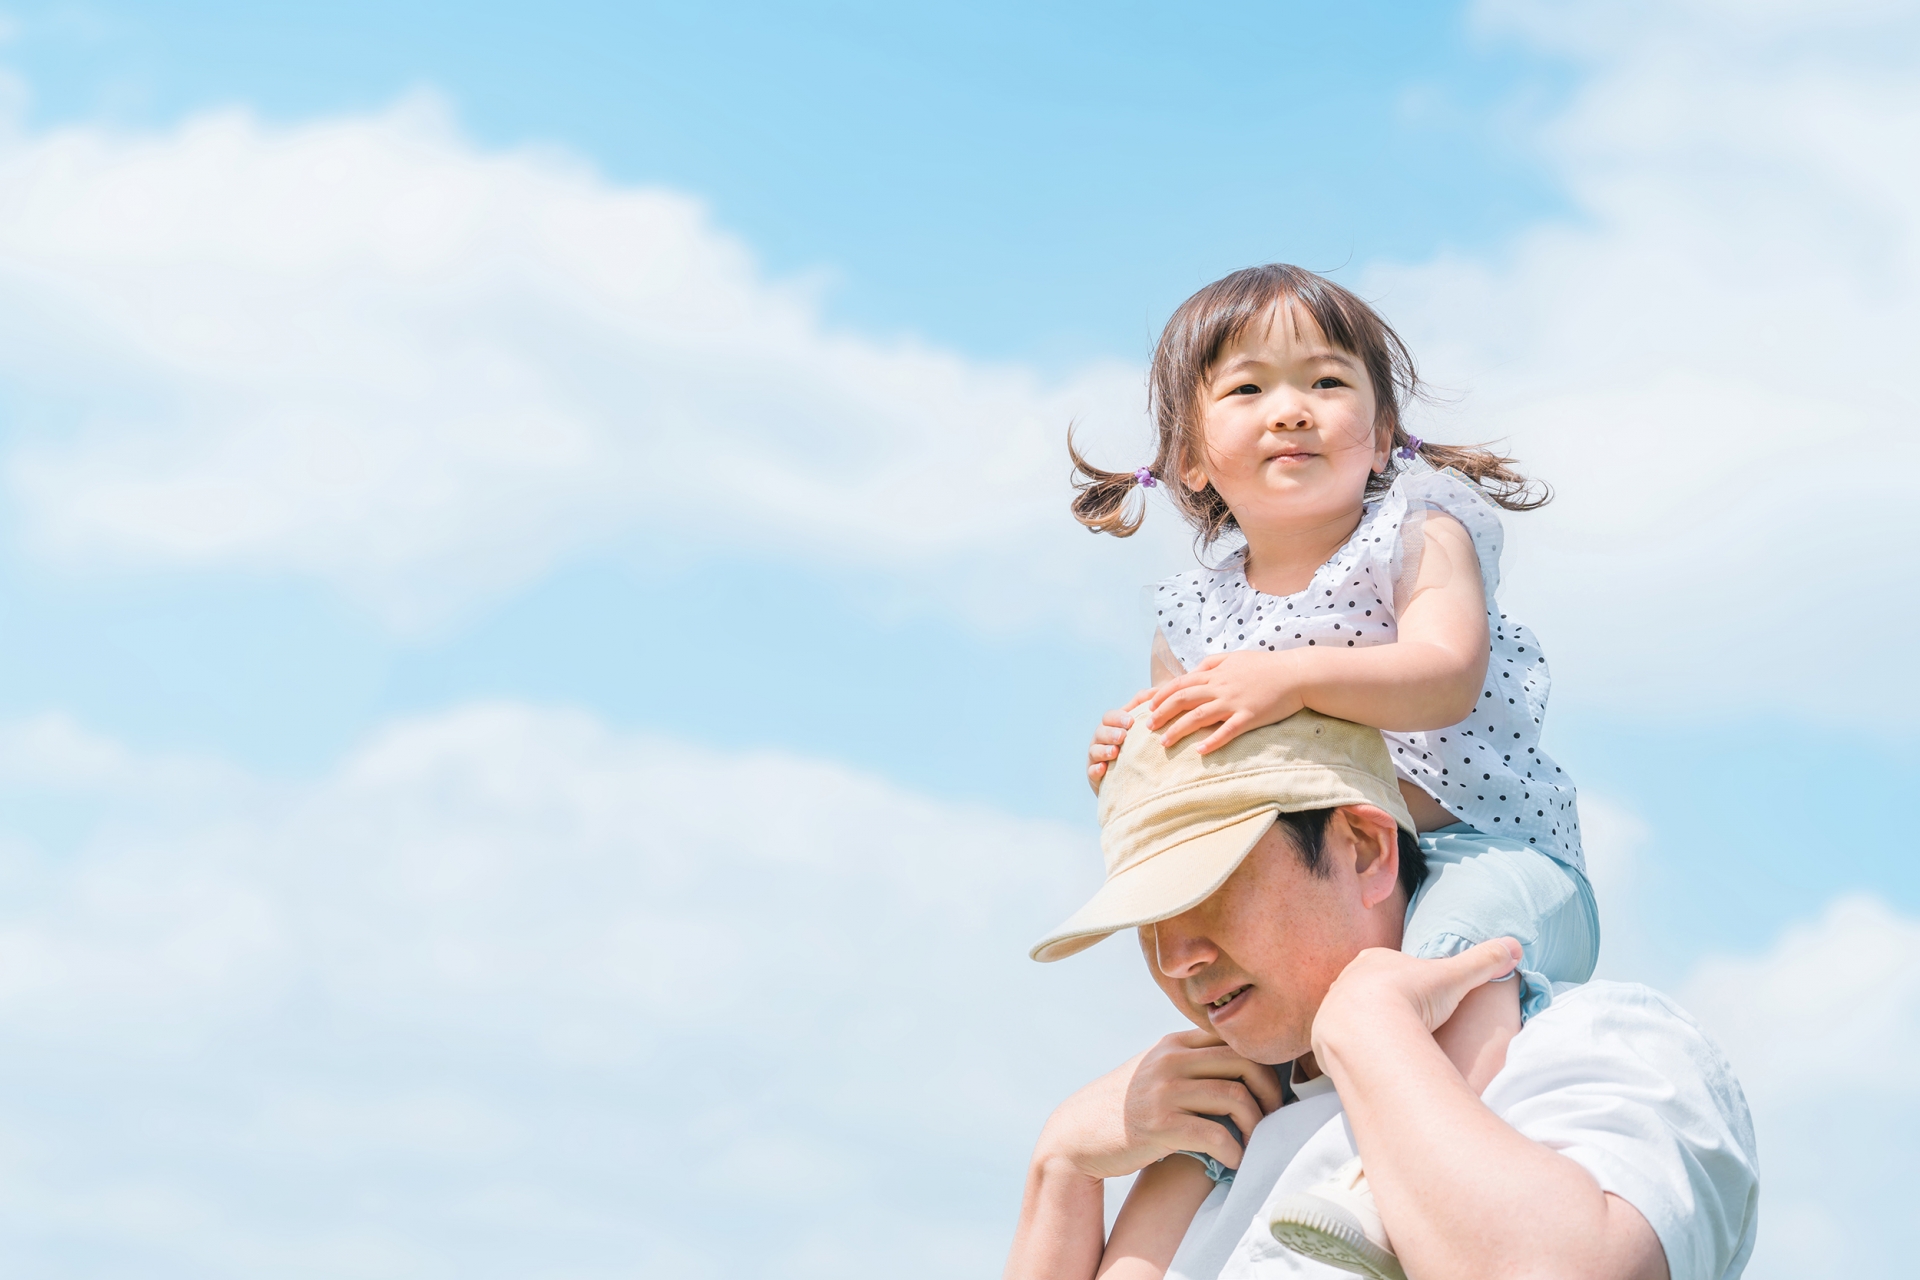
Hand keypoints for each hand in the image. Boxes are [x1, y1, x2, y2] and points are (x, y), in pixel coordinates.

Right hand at [1033, 1030, 1283, 1181]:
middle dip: (1270, 1093)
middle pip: (1244, 1063)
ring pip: (1235, 1097)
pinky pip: (1215, 1135)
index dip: (1264, 1064)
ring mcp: (1164, 1092)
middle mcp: (1171, 1061)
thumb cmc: (1124, 1108)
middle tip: (1273, 1118)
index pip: (1235, 1039)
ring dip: (1256, 1125)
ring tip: (1256, 1143)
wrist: (1077, 1134)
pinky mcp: (1160, 1126)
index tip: (1272, 1092)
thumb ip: (1188, 1062)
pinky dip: (1234, 1151)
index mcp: (1174, 1044)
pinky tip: (1235, 1162)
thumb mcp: (1153, 1070)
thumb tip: (1238, 1066)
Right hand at [1087, 699, 1147, 792]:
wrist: (1131, 777)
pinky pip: (1092, 772)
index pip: (1109, 716)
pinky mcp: (1095, 775)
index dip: (1118, 717)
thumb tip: (1156, 691)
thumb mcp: (1138, 725)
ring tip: (1115, 752)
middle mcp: (1100, 739)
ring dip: (1103, 750)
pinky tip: (1103, 769)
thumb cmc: (1134, 744)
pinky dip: (1096, 770)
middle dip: (1111, 733)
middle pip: (1100, 732)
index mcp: (1110, 726)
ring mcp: (1096, 757)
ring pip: (1094, 751)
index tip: (1131, 722)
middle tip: (1123, 736)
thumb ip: (1144, 705)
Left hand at [1143, 650, 1304, 754]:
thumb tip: (1193, 671)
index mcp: (1216, 673)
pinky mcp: (1250, 716)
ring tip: (1164, 743)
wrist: (1297, 673)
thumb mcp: (1235, 657)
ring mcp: (1234, 702)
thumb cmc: (1266, 666)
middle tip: (1148, 727)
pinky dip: (1212, 742)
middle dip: (1162, 714)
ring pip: (1199, 716)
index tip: (1149, 708)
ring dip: (1178, 730)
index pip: (1180, 683)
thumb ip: (1212, 663)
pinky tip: (1199, 752)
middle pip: (1183, 699)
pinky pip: (1227, 731)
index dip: (1162, 696)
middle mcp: (1221, 686)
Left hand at [1311, 939, 1522, 1059]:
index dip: (1409, 983)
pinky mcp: (1321, 1036)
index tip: (1421, 998)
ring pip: (1351, 1016)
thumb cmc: (1411, 998)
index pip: (1392, 968)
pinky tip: (1368, 1062)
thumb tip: (1516, 946)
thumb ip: (1484, 961)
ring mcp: (1331, 1007)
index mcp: (1375, 960)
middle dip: (1386, 1006)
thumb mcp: (1455, 977)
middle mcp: (1347, 979)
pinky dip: (1352, 1051)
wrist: (1367, 1029)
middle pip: (1369, 992)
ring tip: (1388, 1048)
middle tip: (1407, 1026)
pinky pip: (1337, 1042)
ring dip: (1367, 1030)